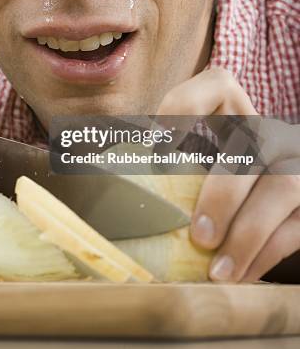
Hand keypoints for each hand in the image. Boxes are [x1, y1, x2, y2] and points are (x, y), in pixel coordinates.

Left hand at [158, 67, 299, 281]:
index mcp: (232, 106)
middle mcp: (267, 129)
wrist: (265, 199)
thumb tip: (82, 165)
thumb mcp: (184, 155)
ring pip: (282, 186)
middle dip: (223, 192)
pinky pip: (295, 227)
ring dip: (248, 233)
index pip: (218, 84)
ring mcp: (294, 162)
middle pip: (251, 146)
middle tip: (197, 234)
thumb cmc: (206, 176)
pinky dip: (265, 256)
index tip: (157, 145)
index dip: (186, 105)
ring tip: (216, 270)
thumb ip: (146, 155)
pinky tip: (237, 276)